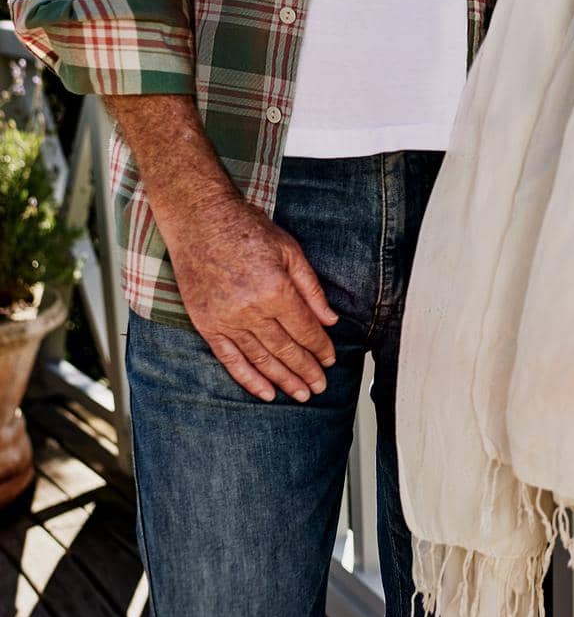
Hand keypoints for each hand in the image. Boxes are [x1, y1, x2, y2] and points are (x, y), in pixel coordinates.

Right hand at [162, 193, 338, 403]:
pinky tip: (266, 392)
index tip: (330, 360)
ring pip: (260, 359)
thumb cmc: (248, 230)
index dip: (320, 347)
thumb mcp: (290, 251)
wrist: (201, 222)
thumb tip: (330, 320)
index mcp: (275, 289)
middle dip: (306, 370)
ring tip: (301, 394)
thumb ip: (311, 289)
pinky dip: (249, 379)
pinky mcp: (207, 325)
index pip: (304, 329)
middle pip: (285, 349)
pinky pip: (230, 360)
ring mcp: (226, 320)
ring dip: (283, 380)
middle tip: (320, 387)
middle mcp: (251, 310)